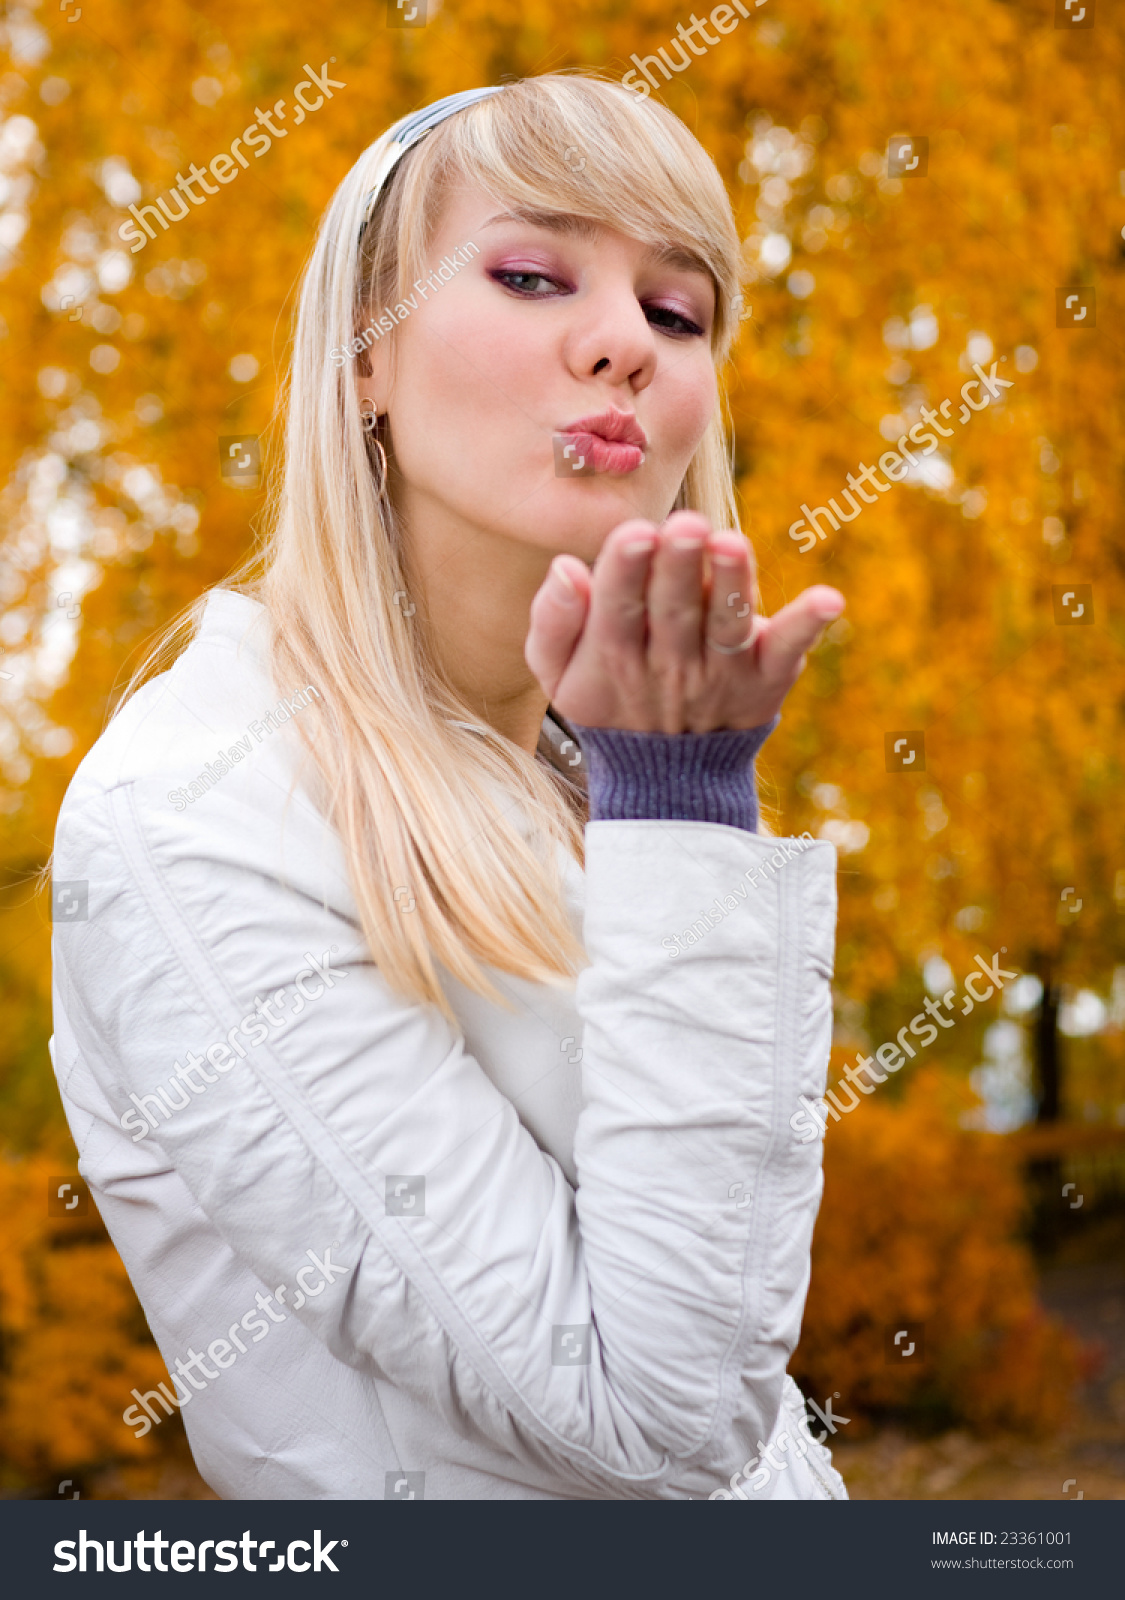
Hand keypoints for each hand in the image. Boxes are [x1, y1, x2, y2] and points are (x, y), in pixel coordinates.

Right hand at [525, 510, 844, 733]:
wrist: (668, 776)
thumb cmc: (609, 699)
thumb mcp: (558, 673)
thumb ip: (553, 621)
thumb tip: (566, 568)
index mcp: (614, 654)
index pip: (617, 607)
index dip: (624, 570)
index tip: (634, 535)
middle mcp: (668, 664)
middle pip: (673, 609)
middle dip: (678, 566)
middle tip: (686, 525)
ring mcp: (720, 672)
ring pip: (724, 624)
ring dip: (730, 584)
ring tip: (731, 545)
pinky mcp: (765, 677)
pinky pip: (787, 650)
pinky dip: (806, 625)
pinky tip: (828, 600)